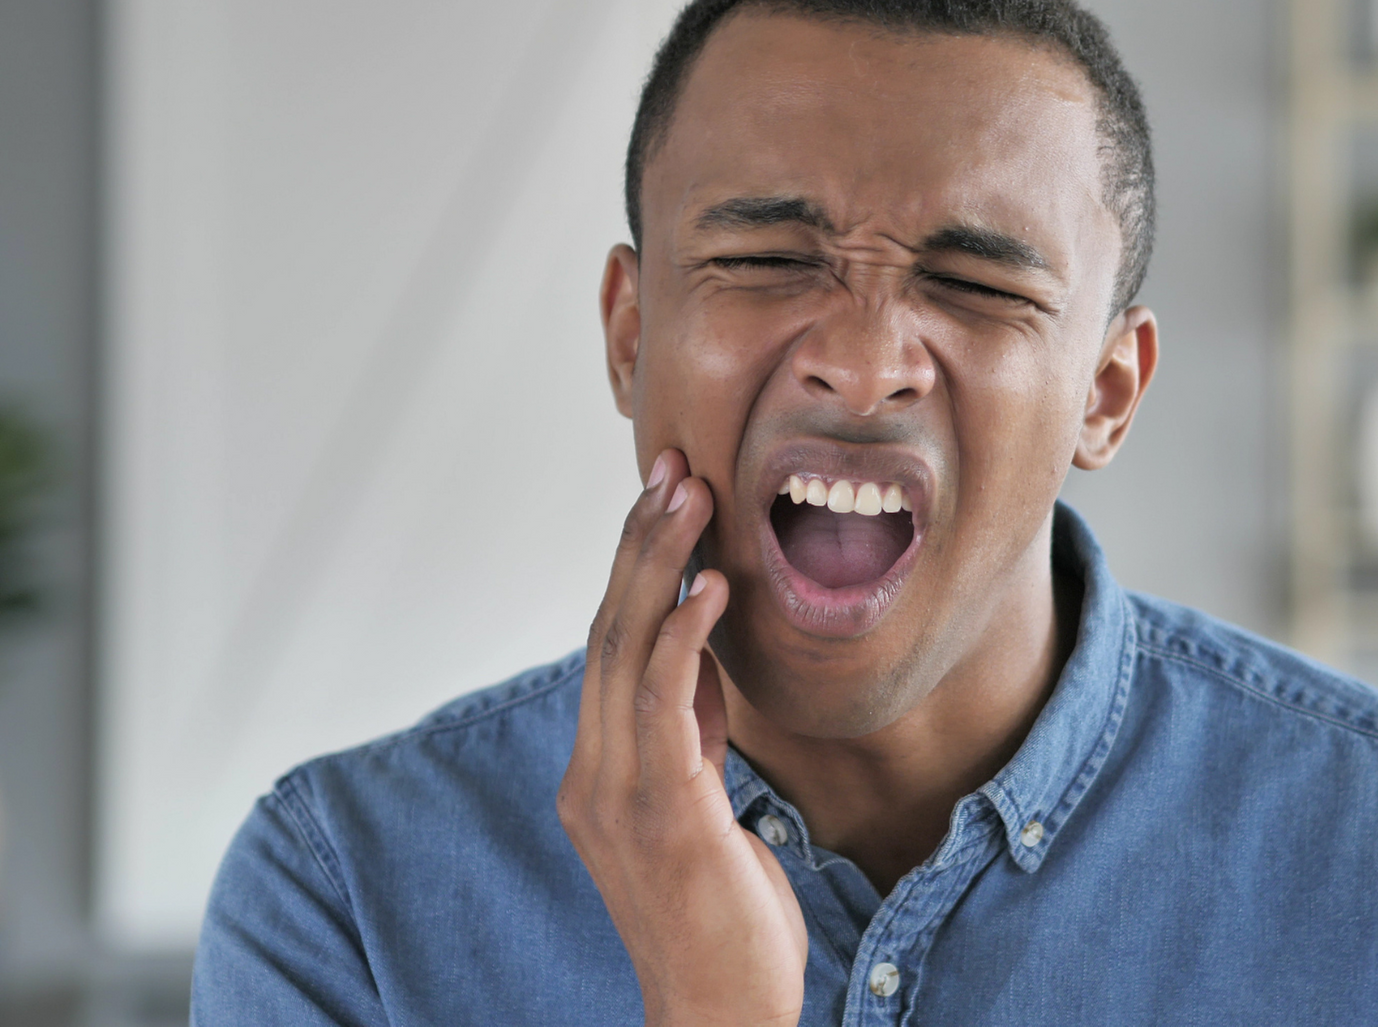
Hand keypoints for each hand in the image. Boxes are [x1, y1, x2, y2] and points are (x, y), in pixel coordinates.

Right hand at [558, 448, 806, 1026]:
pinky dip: (685, 639)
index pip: (610, 646)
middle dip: (640, 543)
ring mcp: (618, 795)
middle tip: (674, 468)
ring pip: (625, 653)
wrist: (721, 1014)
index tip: (666, 497)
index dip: (634, 567)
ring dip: (659, 567)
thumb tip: (705, 661)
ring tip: (690, 497)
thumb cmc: (722, 917)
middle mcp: (593, 774)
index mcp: (600, 771)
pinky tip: (712, 587)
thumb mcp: (706, 806)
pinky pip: (665, 707)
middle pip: (607, 632)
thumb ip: (693, 736)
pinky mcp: (662, 813)